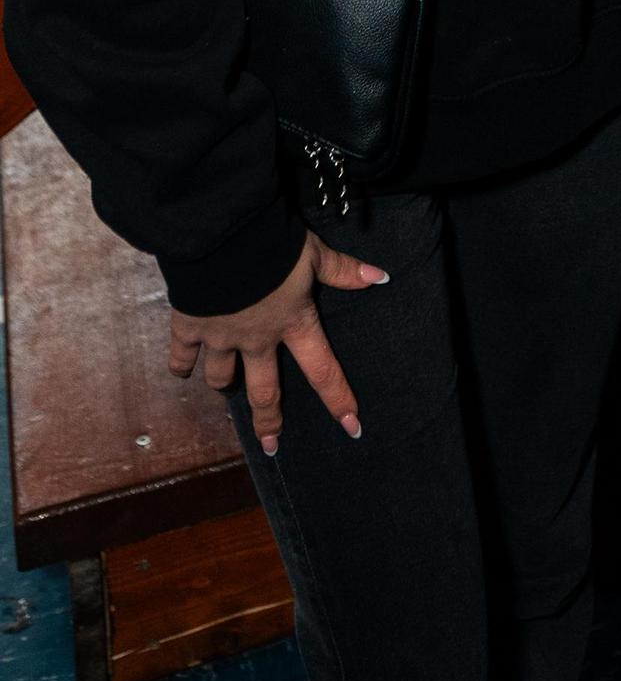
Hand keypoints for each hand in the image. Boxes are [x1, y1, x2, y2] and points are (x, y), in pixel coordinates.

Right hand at [167, 231, 387, 455]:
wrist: (224, 236)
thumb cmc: (275, 244)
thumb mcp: (314, 254)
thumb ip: (343, 270)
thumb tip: (380, 276)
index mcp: (292, 323)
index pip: (322, 370)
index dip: (339, 399)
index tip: (352, 428)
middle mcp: (257, 340)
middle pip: (264, 391)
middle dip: (269, 420)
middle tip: (271, 443)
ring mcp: (221, 337)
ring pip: (221, 376)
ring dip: (224, 385)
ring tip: (226, 390)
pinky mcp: (190, 327)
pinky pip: (182, 356)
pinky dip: (180, 364)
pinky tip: (181, 372)